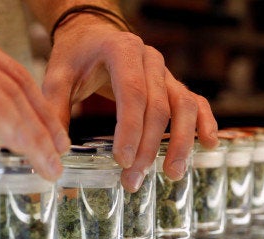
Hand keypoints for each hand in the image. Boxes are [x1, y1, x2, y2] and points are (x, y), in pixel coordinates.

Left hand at [43, 14, 217, 191]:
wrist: (93, 34)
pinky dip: (204, 122)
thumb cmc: (75, 55)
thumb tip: (57, 150)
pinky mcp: (171, 84)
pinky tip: (208, 144)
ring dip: (180, 141)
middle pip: (158, 106)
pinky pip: (194, 102)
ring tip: (171, 173)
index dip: (130, 129)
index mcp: (121, 50)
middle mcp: (149, 59)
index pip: (133, 93)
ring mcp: (165, 71)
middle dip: (148, 147)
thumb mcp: (57, 76)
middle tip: (134, 180)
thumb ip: (55, 108)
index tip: (122, 161)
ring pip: (183, 105)